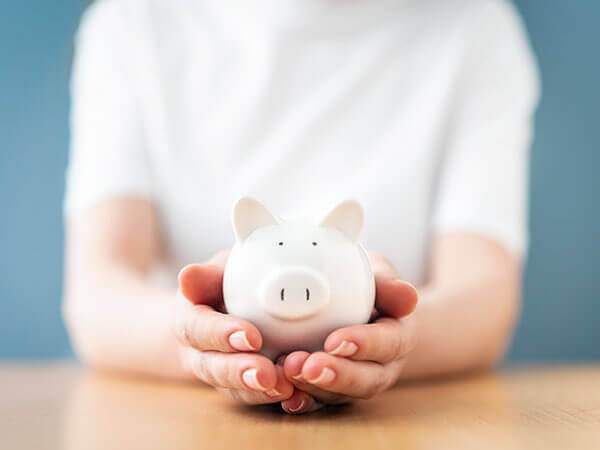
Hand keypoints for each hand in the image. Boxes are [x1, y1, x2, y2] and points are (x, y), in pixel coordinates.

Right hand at [175, 251, 293, 404]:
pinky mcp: (242, 387)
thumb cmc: (221, 285)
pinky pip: (254, 397)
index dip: (221, 334)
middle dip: (239, 372)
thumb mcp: (215, 273)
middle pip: (213, 368)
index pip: (198, 329)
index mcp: (189, 321)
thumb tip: (187, 275)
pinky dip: (273, 398)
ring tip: (284, 388)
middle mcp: (199, 353)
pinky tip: (296, 396)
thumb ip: (206, 276)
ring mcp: (220, 374)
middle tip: (265, 373)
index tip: (250, 336)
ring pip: (233, 389)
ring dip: (258, 391)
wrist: (218, 312)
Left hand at [280, 252, 417, 413]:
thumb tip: (407, 296)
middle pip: (366, 379)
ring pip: (340, 395)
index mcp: (397, 336)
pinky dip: (303, 401)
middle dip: (337, 375)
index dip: (364, 344)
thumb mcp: (380, 275)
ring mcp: (355, 383)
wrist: (359, 308)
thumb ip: (389, 284)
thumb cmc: (367, 287)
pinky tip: (286, 398)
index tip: (336, 340)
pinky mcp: (331, 392)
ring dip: (315, 387)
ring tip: (289, 371)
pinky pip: (318, 403)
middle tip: (310, 366)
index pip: (388, 343)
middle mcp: (380, 366)